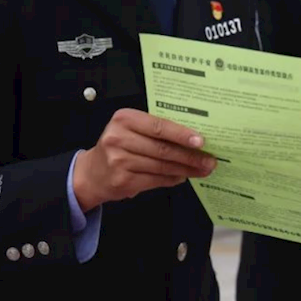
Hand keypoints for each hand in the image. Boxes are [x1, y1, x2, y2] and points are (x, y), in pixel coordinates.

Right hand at [73, 108, 216, 211]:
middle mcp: (119, 139)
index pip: (159, 126)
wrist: (91, 173)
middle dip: (190, 156)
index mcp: (124, 119)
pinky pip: (155, 180)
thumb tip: (192, 138)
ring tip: (202, 169)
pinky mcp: (122, 181)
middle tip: (209, 160)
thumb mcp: (130, 129)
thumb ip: (155, 130)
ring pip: (162, 166)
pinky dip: (172, 179)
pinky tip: (183, 176)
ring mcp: (119, 161)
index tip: (201, 141)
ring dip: (186, 169)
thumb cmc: (118, 146)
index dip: (182, 134)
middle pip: (163, 149)